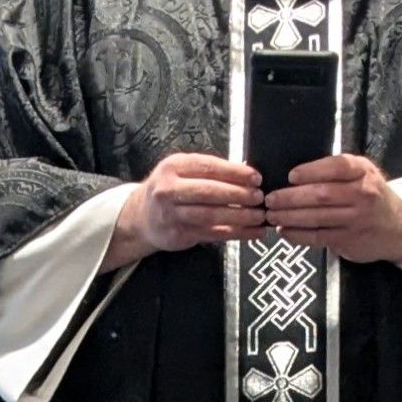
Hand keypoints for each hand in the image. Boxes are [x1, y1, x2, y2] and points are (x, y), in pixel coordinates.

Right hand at [104, 153, 264, 265]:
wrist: (142, 217)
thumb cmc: (171, 190)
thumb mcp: (182, 171)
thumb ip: (210, 171)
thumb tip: (247, 174)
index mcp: (173, 166)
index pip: (208, 167)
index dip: (234, 173)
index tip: (256, 177)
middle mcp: (169, 190)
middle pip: (209, 191)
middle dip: (238, 194)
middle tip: (259, 197)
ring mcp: (172, 214)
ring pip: (211, 215)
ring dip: (239, 216)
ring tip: (260, 216)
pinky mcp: (179, 235)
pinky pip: (213, 234)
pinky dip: (236, 234)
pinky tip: (253, 232)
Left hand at [264, 154, 401, 263]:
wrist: (399, 228)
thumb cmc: (372, 196)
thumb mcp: (363, 174)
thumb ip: (337, 171)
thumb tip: (295, 175)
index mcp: (363, 172)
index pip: (336, 167)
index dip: (312, 171)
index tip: (291, 176)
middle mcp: (362, 194)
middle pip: (321, 194)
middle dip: (291, 197)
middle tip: (270, 199)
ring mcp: (356, 220)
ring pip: (317, 217)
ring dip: (290, 217)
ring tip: (272, 215)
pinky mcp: (349, 240)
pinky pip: (319, 237)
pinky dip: (298, 235)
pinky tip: (285, 231)